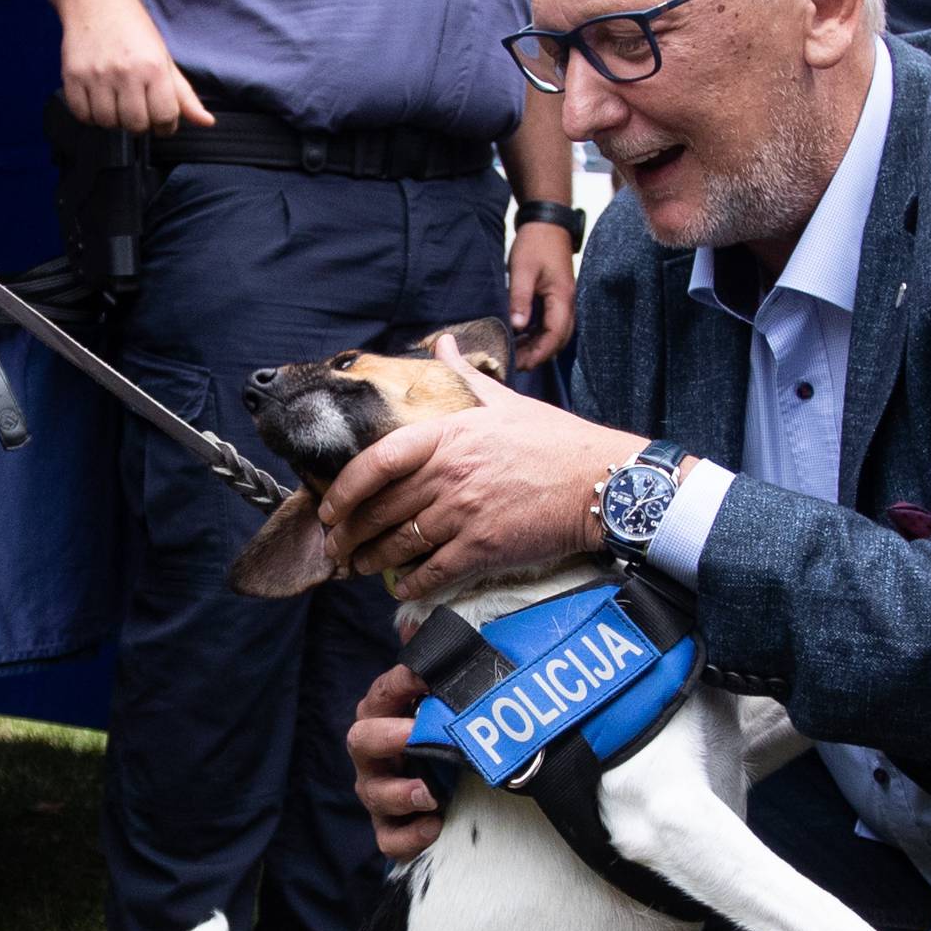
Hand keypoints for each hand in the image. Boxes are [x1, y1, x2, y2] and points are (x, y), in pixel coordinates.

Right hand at [58, 0, 214, 132]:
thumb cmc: (132, 29)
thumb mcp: (164, 58)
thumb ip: (183, 95)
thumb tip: (206, 122)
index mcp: (153, 67)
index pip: (164, 117)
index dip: (165, 124)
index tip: (160, 118)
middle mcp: (126, 73)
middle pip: (136, 125)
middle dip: (139, 122)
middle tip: (137, 106)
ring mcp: (97, 76)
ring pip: (108, 123)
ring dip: (114, 118)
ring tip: (116, 100)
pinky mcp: (72, 77)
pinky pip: (83, 115)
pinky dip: (91, 114)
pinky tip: (98, 99)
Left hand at [318, 337, 643, 594]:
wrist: (599, 482)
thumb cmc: (555, 441)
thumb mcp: (506, 400)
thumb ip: (465, 375)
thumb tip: (441, 344)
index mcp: (448, 436)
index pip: (377, 462)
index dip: (345, 489)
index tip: (331, 507)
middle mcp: (449, 475)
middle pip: (381, 509)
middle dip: (350, 534)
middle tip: (337, 546)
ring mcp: (464, 513)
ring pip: (400, 543)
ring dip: (372, 560)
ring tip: (358, 567)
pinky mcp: (483, 548)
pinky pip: (432, 571)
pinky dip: (411, 583)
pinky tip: (401, 586)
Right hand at [348, 662, 442, 858]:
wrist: (439, 784)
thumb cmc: (430, 734)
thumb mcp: (434, 698)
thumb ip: (425, 662)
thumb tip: (412, 620)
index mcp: (381, 717)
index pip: (380, 694)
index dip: (398, 684)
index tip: (424, 677)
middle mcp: (372, 755)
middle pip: (360, 741)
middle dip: (386, 737)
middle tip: (414, 735)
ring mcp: (378, 791)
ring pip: (373, 794)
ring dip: (400, 793)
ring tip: (430, 794)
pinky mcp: (389, 826)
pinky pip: (388, 838)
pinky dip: (408, 836)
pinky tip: (434, 824)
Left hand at [506, 219, 576, 368]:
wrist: (547, 222)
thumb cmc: (535, 243)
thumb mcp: (522, 270)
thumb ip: (520, 298)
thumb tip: (517, 327)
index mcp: (562, 298)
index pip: (555, 336)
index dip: (539, 354)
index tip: (520, 365)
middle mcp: (567, 303)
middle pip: (557, 340)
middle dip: (538, 355)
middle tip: (513, 364)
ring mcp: (563, 301)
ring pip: (554, 333)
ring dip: (537, 346)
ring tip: (514, 354)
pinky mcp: (556, 297)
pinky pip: (550, 323)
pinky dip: (536, 334)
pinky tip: (519, 337)